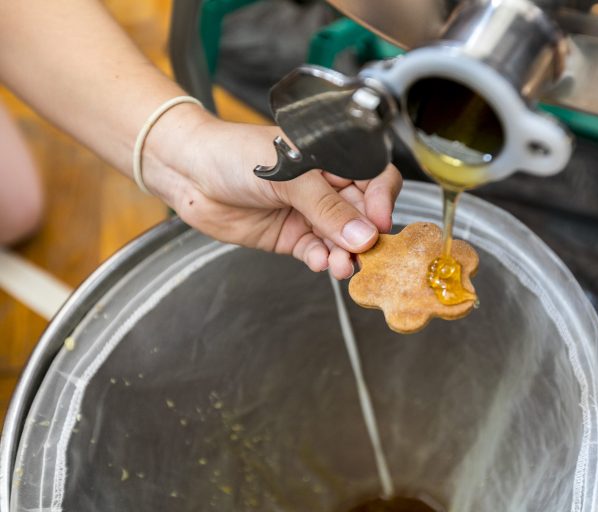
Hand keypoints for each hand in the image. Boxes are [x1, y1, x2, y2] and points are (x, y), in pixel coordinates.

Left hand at [143, 107, 401, 279]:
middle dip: (364, 235)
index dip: (382, 199)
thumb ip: (326, 207)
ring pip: (341, 239)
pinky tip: (321, 263)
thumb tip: (363, 234)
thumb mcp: (288, 175)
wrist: (188, 172)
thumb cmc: (234, 153)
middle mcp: (325, 187)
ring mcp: (309, 213)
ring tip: (341, 266)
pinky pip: (316, 252)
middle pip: (362, 214)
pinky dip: (322, 260)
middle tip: (365, 253)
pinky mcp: (291, 237)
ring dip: (344, 254)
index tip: (380, 222)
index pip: (374, 178)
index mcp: (332, 159)